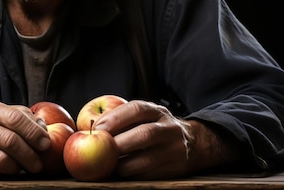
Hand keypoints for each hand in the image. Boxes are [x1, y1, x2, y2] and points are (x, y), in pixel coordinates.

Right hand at [0, 99, 50, 178]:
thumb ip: (17, 115)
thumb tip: (43, 127)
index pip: (15, 118)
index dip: (34, 132)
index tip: (45, 143)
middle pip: (11, 141)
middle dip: (30, 154)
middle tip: (39, 163)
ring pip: (2, 160)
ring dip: (19, 167)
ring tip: (24, 168)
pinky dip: (2, 174)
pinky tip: (5, 171)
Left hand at [93, 100, 240, 178]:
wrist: (196, 143)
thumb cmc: (157, 128)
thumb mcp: (147, 116)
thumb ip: (124, 119)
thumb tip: (88, 127)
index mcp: (158, 111)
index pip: (137, 109)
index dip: (116, 117)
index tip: (97, 127)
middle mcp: (169, 128)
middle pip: (144, 134)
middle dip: (119, 143)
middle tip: (100, 150)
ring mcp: (176, 148)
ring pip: (149, 158)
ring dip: (125, 164)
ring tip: (110, 166)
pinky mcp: (177, 168)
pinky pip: (153, 174)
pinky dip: (135, 175)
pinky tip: (123, 174)